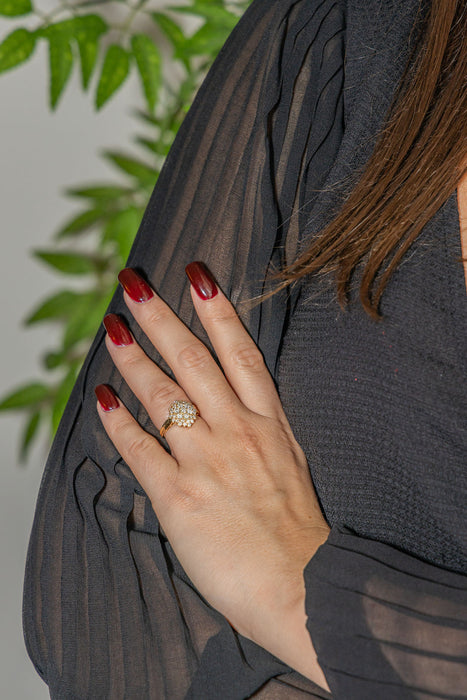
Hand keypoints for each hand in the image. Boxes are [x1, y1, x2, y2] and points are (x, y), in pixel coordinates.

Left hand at [95, 264, 329, 685]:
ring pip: (162, 394)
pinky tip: (102, 399)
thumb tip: (232, 411)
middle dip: (160, 317)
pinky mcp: (179, 495)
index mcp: (268, 422)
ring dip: (133, 357)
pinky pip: (141, 448)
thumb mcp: (291, 465)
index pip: (240, 353)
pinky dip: (118, 421)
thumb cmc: (298, 532)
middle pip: (193, 360)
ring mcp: (207, 459)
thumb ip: (261, 432)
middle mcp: (237, 430)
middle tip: (134, 285)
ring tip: (111, 329)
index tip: (197, 277)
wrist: (303, 586)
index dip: (217, 311)